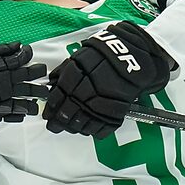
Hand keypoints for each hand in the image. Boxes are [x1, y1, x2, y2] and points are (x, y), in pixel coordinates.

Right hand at [0, 31, 48, 139]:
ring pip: (26, 94)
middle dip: (37, 72)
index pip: (19, 55)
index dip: (26, 53)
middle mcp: (4, 77)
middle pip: (28, 73)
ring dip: (36, 94)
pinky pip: (15, 111)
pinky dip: (22, 111)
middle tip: (43, 73)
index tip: (28, 53)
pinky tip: (28, 112)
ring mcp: (2, 95)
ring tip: (42, 97)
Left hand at [43, 21, 172, 138]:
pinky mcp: (119, 108)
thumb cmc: (105, 54)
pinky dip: (94, 130)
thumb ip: (66, 69)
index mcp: (79, 70)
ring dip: (75, 126)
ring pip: (85, 119)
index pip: (59, 94)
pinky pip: (104, 124)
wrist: (136, 54)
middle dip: (60, 121)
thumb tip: (51, 84)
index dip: (52, 106)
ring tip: (70, 128)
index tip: (48, 114)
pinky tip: (88, 130)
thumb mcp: (82, 55)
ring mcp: (105, 98)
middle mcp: (90, 85)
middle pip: (70, 109)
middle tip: (54, 126)